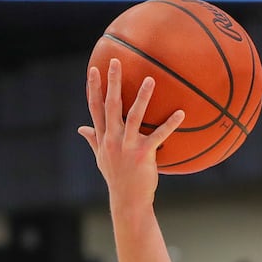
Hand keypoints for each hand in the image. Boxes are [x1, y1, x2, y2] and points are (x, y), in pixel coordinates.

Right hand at [78, 60, 185, 208]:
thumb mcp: (101, 158)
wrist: (128, 200)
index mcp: (103, 137)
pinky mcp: (143, 154)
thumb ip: (93, 139)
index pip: (95, 107)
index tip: (94, 68)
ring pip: (134, 116)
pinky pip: (159, 136)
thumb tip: (81, 128)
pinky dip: (170, 124)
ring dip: (142, 97)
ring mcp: (127, 146)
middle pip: (111, 105)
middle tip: (116, 61)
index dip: (94, 87)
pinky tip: (181, 113)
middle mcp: (112, 139)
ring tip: (150, 79)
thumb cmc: (116, 177)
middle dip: (112, 82)